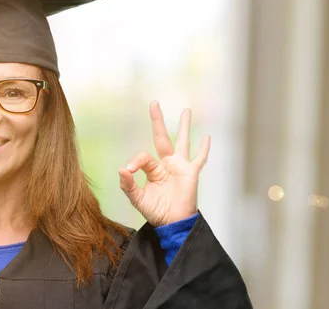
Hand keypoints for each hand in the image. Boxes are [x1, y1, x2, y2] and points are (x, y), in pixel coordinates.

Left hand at [118, 101, 209, 226]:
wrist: (172, 223)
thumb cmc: (156, 211)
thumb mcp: (137, 198)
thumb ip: (127, 185)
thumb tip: (121, 169)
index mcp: (152, 169)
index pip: (143, 156)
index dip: (135, 160)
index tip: (129, 170)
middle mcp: (166, 164)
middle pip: (161, 137)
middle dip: (158, 121)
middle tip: (154, 103)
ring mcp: (180, 167)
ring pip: (182, 141)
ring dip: (184, 126)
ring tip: (186, 110)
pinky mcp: (191, 174)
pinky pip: (199, 159)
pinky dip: (204, 149)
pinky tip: (207, 137)